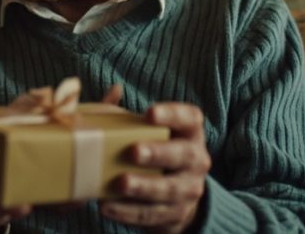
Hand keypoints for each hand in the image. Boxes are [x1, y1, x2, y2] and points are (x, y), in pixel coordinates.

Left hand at [99, 102, 209, 232]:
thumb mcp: (145, 132)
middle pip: (183, 155)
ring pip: (168, 188)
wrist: (175, 198)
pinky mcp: (176, 214)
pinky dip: (128, 212)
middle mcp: (196, 159)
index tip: (148, 113)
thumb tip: (112, 90)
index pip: (189, 118)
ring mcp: (189, 189)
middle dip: (157, 153)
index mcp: (190, 133)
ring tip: (120, 183)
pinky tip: (107, 206)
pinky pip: (152, 214)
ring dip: (143, 186)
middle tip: (132, 151)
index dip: (172, 114)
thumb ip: (126, 115)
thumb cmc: (154, 153)